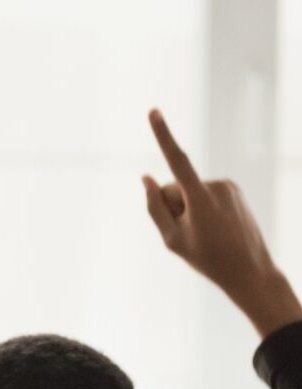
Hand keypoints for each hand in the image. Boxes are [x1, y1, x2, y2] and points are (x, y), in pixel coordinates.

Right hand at [143, 109, 301, 337]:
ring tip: (206, 234)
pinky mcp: (234, 189)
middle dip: (173, 207)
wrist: (249, 270)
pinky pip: (205, 193)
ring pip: (190, 191)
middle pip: (176, 188)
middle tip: (189, 235)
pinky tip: (214, 227)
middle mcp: (216, 185)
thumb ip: (155, 208)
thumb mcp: (173, 240)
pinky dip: (202, 207)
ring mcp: (227, 186)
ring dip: (188, 209)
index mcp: (201, 199)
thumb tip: (146, 178)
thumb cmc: (208, 259)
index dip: (163, 136)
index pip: (176, 161)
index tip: (154, 111)